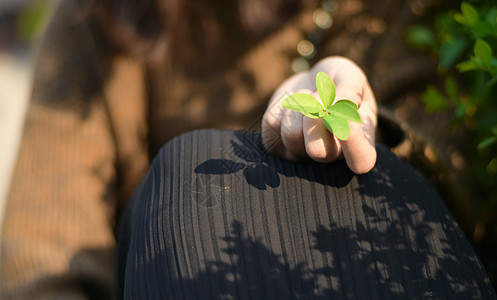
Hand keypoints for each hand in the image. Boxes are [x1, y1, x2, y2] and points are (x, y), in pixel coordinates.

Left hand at [262, 56, 376, 173]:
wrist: (313, 83)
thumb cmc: (340, 83)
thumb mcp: (352, 78)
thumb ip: (349, 92)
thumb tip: (335, 108)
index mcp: (359, 145)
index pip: (361, 161)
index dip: (354, 144)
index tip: (349, 120)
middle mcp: (330, 156)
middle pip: (318, 152)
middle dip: (315, 118)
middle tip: (319, 99)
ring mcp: (300, 155)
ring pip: (291, 135)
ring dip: (298, 106)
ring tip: (308, 98)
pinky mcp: (276, 146)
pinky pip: (272, 125)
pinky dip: (281, 105)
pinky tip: (293, 104)